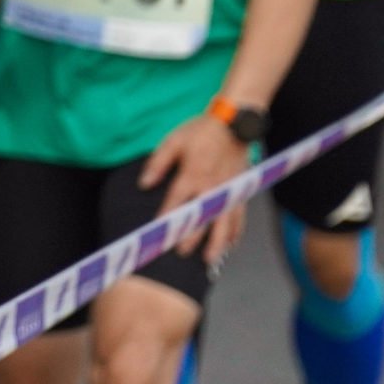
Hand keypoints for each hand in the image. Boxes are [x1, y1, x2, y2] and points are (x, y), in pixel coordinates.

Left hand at [137, 110, 253, 262]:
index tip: (157, 236)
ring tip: (209, 260)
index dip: (166, 220)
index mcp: (192, 174)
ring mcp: (228, 191)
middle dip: (191, 238)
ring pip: (224, 223)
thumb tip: (144, 184)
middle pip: (201, 218)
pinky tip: (230, 245)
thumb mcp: (173, 141)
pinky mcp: (239, 191)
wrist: (234, 123)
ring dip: (217, 243)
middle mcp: (211, 187)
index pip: (176, 203)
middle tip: (181, 252)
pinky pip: (239, 217)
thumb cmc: (201, 131)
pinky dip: (236, 232)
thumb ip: (158, 163)